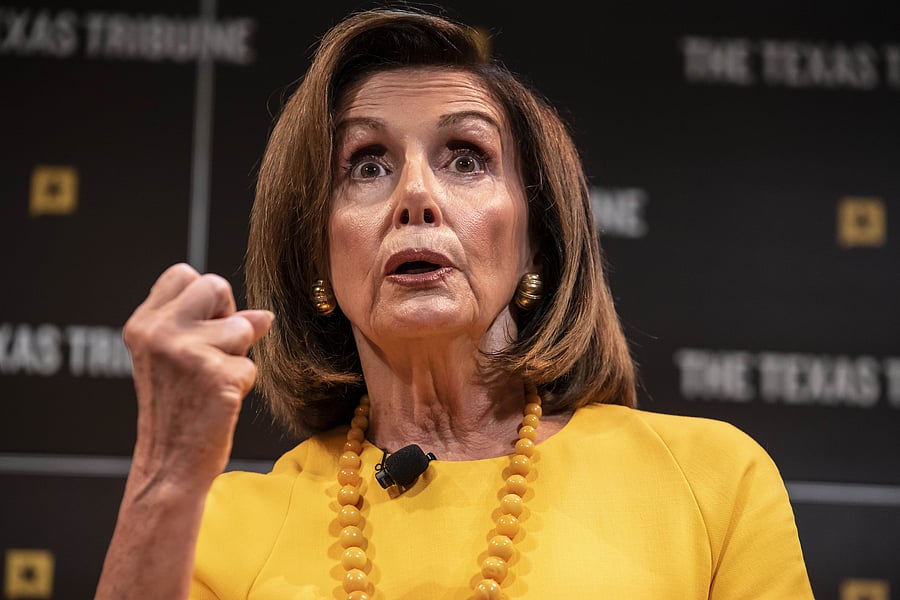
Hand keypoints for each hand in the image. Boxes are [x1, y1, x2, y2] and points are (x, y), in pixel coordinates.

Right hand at [123, 263, 273, 491]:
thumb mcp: (182, 360)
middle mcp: (158, 332)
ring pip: (242, 326)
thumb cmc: (178, 411)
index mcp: (143, 324)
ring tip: (213, 383)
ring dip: (238, 356)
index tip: (204, 326)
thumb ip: (214, 328)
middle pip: (215, 285)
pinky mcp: (215, 374)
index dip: (205, 298)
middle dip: (228, 316)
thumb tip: (264, 315)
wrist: (169, 465)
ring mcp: (185, 352)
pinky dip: (243, 384)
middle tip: (216, 352)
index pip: (185, 274)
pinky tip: (219, 402)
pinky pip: (250, 364)